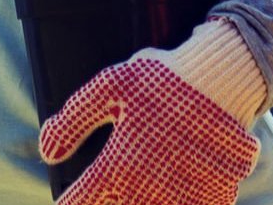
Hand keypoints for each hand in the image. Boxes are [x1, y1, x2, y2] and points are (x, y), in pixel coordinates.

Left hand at [40, 19, 263, 204]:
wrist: (225, 80)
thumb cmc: (163, 80)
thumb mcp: (110, 87)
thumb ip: (73, 121)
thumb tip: (47, 152)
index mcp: (118, 168)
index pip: (80, 203)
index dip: (70, 202)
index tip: (68, 199)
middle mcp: (149, 191)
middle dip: (107, 204)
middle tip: (109, 191)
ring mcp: (183, 198)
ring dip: (143, 203)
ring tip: (139, 189)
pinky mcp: (213, 198)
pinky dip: (180, 202)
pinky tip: (172, 189)